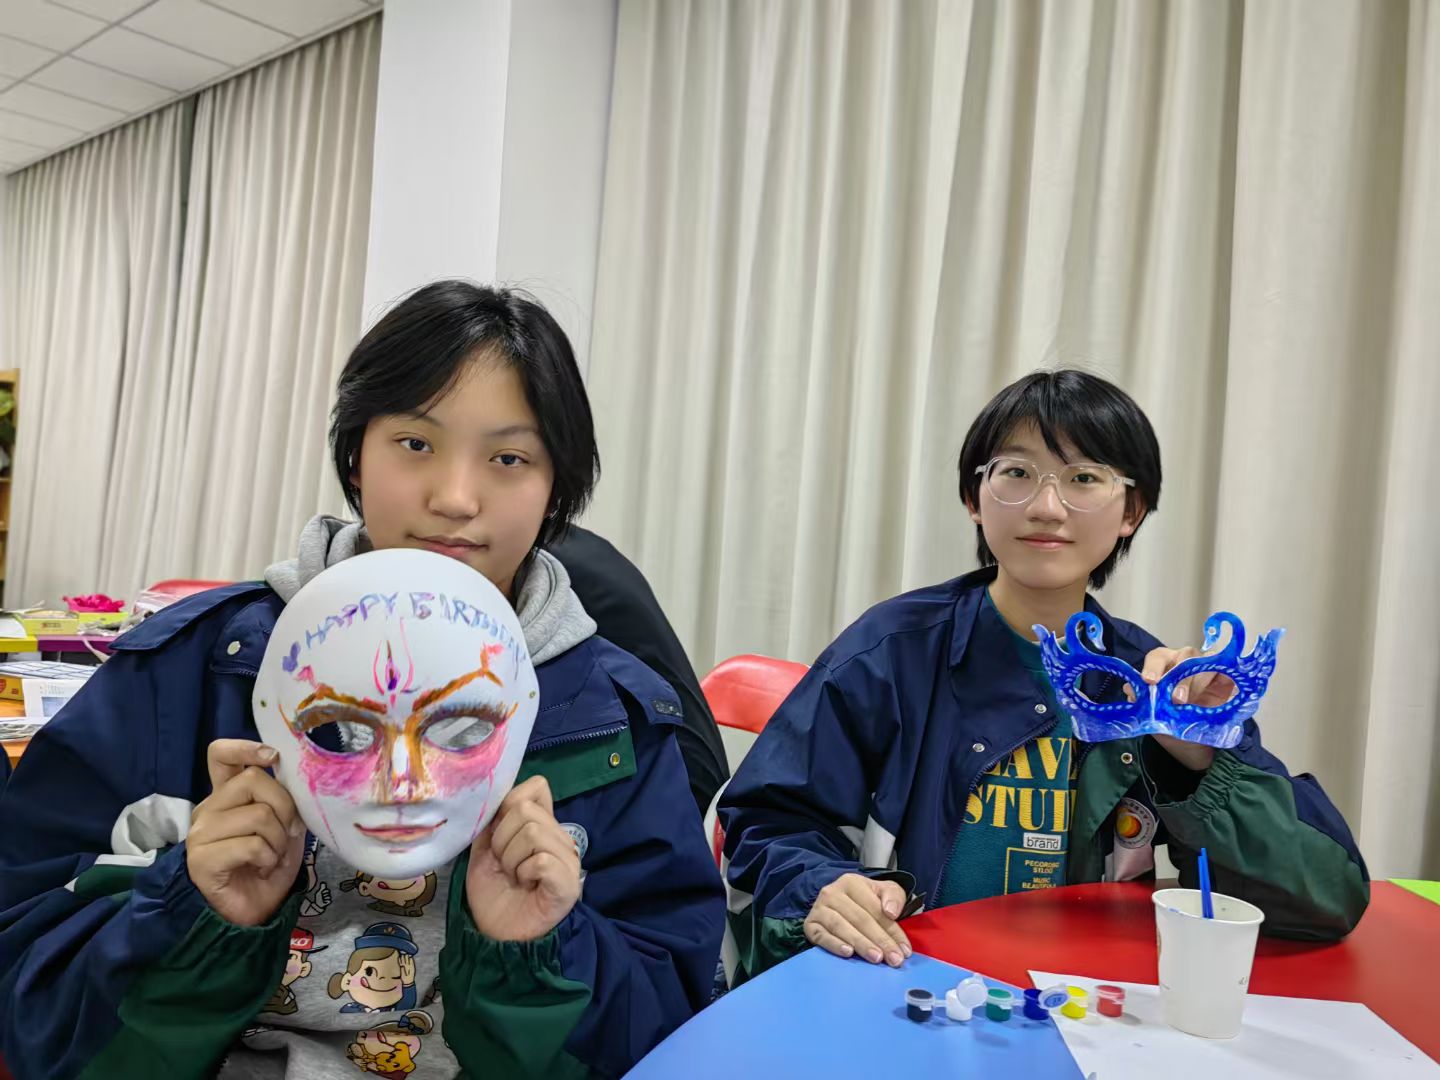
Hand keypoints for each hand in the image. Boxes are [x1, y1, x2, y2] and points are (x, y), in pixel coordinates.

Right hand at [187, 739, 304, 925]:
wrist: (253, 912)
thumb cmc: (269, 866)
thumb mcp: (285, 826)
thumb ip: (283, 800)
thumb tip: (296, 778)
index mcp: (227, 796)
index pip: (220, 755)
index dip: (245, 747)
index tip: (272, 756)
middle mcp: (209, 809)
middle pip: (252, 780)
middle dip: (284, 805)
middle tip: (288, 832)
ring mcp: (201, 834)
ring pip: (257, 813)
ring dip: (278, 838)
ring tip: (272, 856)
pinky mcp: (201, 859)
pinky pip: (251, 844)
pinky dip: (267, 857)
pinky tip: (262, 868)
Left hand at [465, 776, 581, 941]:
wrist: (498, 937)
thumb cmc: (493, 895)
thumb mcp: (483, 851)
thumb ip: (492, 821)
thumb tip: (496, 796)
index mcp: (543, 827)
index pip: (536, 788)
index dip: (509, 806)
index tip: (497, 836)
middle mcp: (560, 838)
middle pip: (526, 810)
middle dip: (502, 839)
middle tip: (504, 865)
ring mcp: (568, 860)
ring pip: (533, 833)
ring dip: (511, 859)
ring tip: (514, 877)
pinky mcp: (568, 883)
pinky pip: (542, 860)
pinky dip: (525, 872)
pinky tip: (526, 885)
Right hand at [802, 873, 911, 966]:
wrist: (835, 903)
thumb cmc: (864, 900)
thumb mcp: (882, 891)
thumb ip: (893, 896)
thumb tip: (891, 912)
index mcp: (852, 882)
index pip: (875, 908)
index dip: (892, 930)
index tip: (904, 950)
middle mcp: (832, 893)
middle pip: (860, 919)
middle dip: (880, 941)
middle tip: (894, 960)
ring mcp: (819, 909)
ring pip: (842, 927)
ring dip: (861, 944)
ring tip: (876, 958)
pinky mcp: (810, 925)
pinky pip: (822, 936)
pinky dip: (835, 945)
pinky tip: (848, 953)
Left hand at [1139, 646, 1235, 770]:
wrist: (1190, 743)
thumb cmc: (1168, 721)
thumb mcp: (1153, 715)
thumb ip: (1143, 702)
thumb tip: (1131, 690)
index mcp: (1162, 665)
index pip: (1157, 657)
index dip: (1153, 666)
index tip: (1149, 681)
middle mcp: (1184, 662)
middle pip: (1185, 655)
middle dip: (1181, 677)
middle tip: (1177, 699)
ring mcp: (1206, 669)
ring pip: (1206, 663)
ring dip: (1199, 683)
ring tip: (1193, 704)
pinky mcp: (1225, 680)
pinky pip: (1228, 672)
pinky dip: (1226, 678)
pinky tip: (1223, 692)